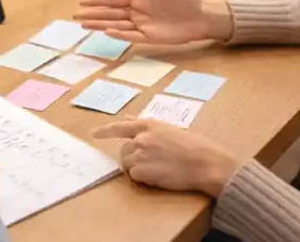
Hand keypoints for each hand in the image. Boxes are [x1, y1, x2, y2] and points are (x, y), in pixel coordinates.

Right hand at [74, 0, 232, 43]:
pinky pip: (131, 37)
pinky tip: (107, 33)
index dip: (98, 1)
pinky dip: (119, 36)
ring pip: (116, 26)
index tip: (82, 1)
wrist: (202, 16)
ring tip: (84, 26)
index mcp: (140, 0)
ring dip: (100, 26)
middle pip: (110, 15)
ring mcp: (143, 26)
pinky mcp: (151, 38)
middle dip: (93, 16)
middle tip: (75, 17)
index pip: (114, 1)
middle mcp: (138, 14)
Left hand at [94, 119, 241, 196]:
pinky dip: (143, 179)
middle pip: (124, 150)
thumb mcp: (170, 130)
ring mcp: (140, 154)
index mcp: (149, 125)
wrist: (205, 163)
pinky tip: (158, 177)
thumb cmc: (194, 146)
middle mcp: (141, 138)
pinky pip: (134, 176)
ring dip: (137, 168)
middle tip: (150, 164)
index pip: (121, 126)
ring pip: (126, 164)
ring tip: (157, 170)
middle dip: (132, 158)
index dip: (106, 130)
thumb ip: (148, 128)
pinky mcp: (142, 171)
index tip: (94, 133)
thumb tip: (129, 120)